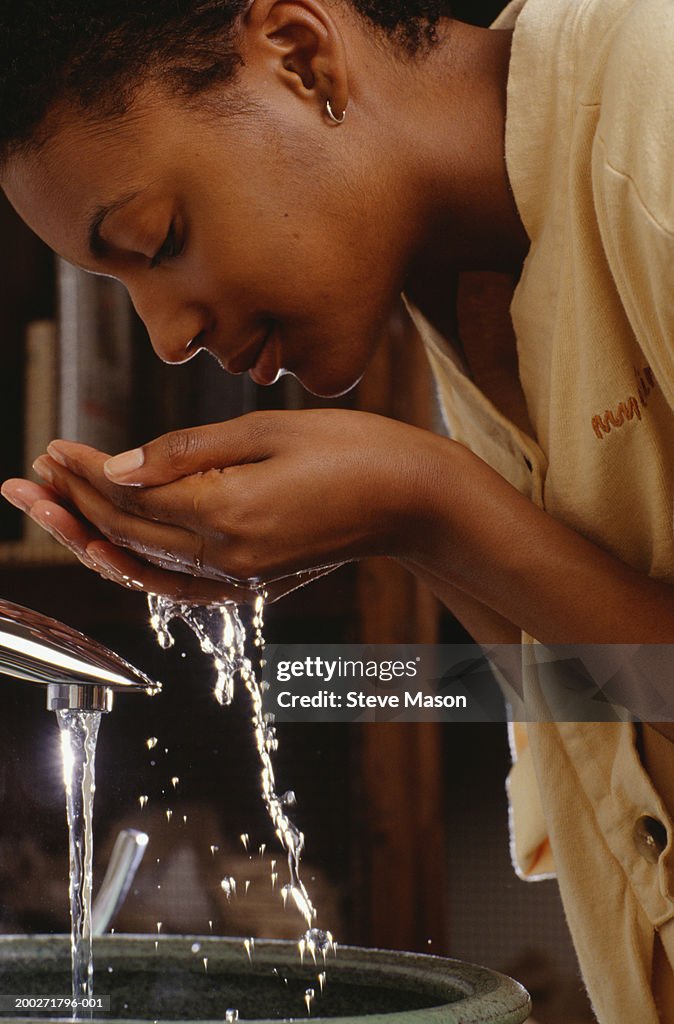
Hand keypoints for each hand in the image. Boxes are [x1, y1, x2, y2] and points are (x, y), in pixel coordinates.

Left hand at [2, 410, 437, 600]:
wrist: (412, 498)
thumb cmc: (353, 449)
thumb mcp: (267, 429)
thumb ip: (186, 451)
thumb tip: (117, 467)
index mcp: (229, 513)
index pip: (131, 496)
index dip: (85, 471)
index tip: (53, 446)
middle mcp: (228, 557)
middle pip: (127, 534)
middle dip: (71, 504)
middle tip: (27, 478)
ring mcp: (240, 578)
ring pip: (144, 564)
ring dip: (92, 537)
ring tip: (49, 512)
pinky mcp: (253, 584)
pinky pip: (177, 586)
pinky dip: (138, 567)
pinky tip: (112, 550)